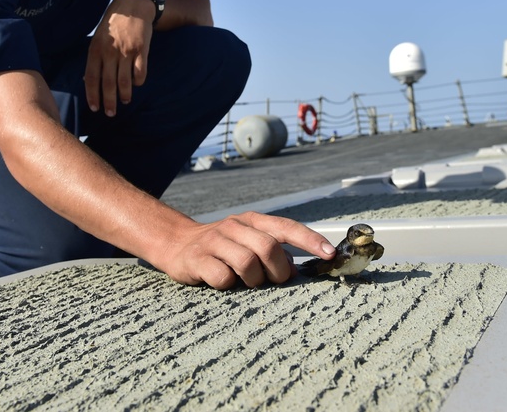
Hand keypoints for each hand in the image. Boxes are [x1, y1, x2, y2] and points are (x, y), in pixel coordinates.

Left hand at [85, 0, 154, 115]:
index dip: (92, 95)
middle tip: (110, 113)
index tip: (94, 108)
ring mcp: (126, 51)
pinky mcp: (142, 50)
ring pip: (125, 81)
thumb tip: (86, 80)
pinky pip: (140, 73)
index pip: (91, 78)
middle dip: (109, 102)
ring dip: (125, 95)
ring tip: (125, 101)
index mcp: (95, 49)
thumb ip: (94, 58)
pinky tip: (136, 83)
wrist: (134, 6)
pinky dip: (138, 81)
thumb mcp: (98, 38)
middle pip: (108, 83)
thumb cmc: (113, 24)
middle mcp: (110, 52)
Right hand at [158, 211, 336, 289]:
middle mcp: (234, 226)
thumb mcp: (248, 242)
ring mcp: (214, 241)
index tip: (330, 254)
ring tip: (245, 281)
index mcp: (252, 221)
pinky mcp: (196, 258)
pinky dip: (227, 285)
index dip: (310, 240)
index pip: (286, 227)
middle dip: (277, 269)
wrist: (176, 243)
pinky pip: (221, 277)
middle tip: (273, 280)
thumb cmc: (223, 248)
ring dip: (252, 279)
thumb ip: (273, 252)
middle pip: (268, 247)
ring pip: (246, 262)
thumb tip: (295, 269)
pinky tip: (222, 282)